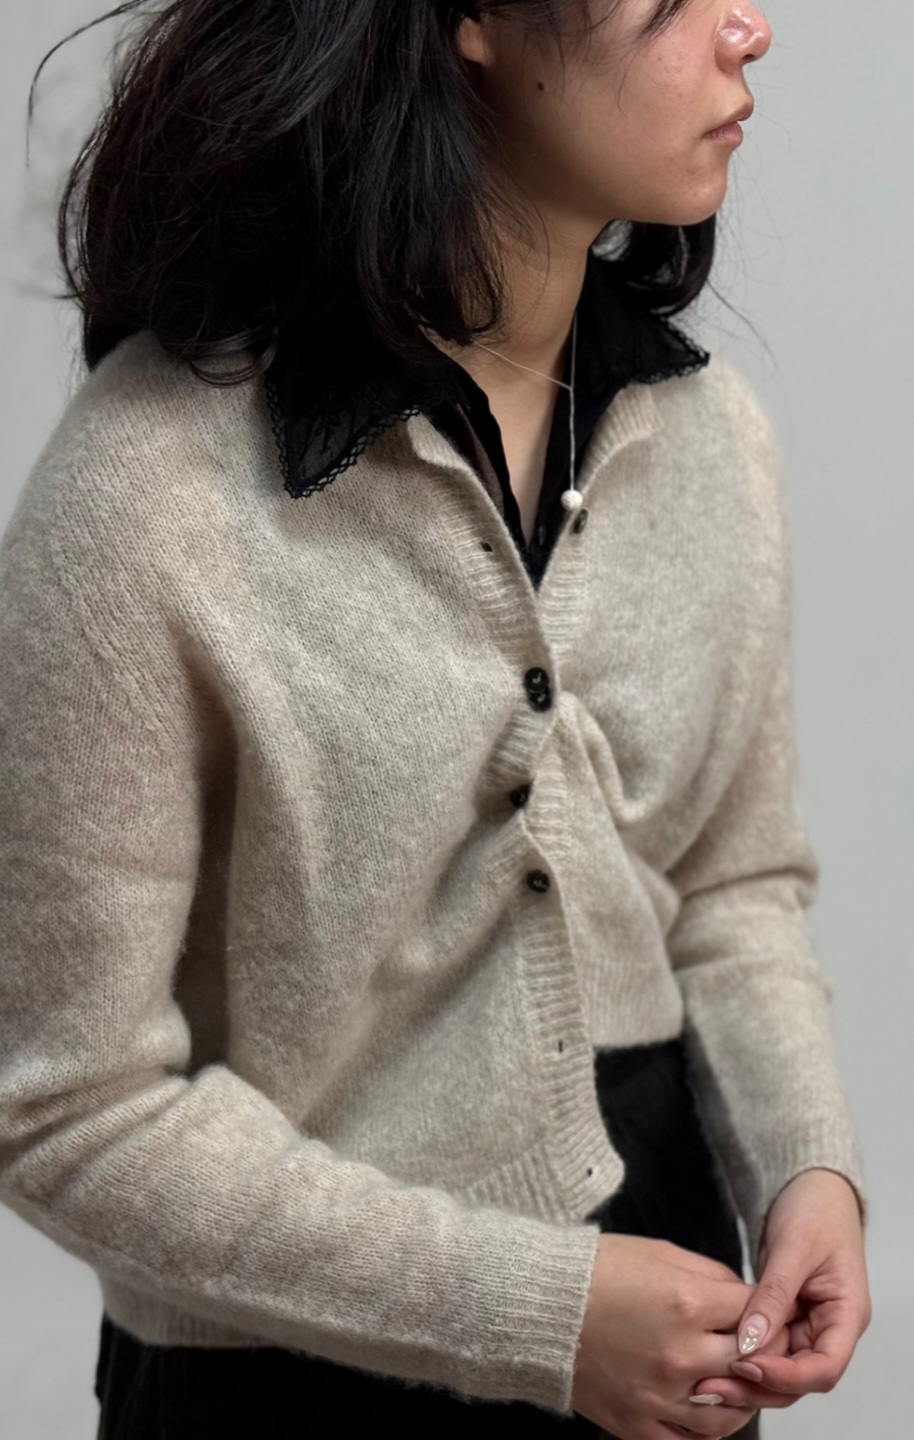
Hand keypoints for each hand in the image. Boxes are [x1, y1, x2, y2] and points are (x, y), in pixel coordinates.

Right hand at [572, 1233, 792, 1438]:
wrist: (540, 1305)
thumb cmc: (597, 1273)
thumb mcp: (661, 1254)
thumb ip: (711, 1277)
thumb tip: (745, 1299)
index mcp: (687, 1304)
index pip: (756, 1314)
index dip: (768, 1310)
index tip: (766, 1310)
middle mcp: (680, 1356)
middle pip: (753, 1364)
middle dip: (767, 1352)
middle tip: (764, 1344)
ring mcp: (659, 1397)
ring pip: (732, 1413)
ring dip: (744, 1395)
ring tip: (738, 1378)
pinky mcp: (638, 1425)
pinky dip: (708, 1427)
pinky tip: (708, 1406)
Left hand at [689, 1168, 870, 1412]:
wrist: (810, 1187)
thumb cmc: (815, 1209)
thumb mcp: (794, 1248)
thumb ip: (775, 1295)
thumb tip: (751, 1342)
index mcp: (846, 1315)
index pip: (824, 1368)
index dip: (786, 1376)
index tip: (746, 1366)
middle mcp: (830, 1329)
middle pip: (800, 1380)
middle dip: (759, 1386)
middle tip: (714, 1386)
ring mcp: (807, 1326)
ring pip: (780, 1370)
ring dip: (747, 1377)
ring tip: (706, 1381)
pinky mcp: (785, 1318)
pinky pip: (767, 1348)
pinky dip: (744, 1356)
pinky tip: (714, 1358)